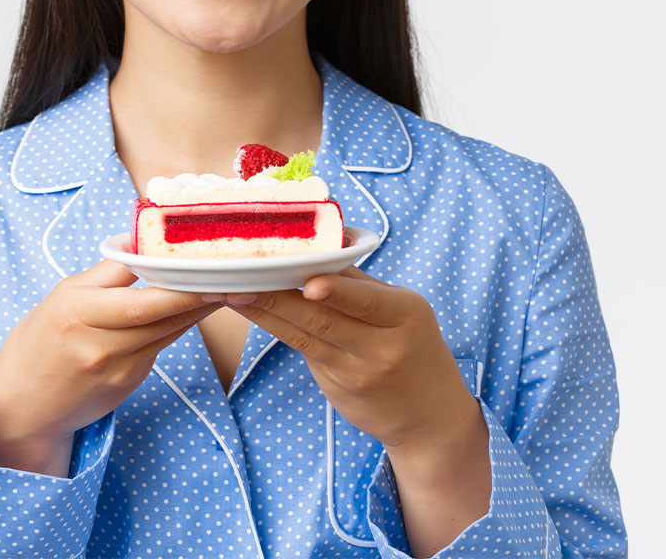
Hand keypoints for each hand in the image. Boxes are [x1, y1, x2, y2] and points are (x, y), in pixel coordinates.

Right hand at [0, 260, 220, 474]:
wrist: (21, 404)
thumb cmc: (41, 339)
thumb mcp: (66, 294)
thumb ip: (108, 269)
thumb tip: (140, 239)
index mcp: (80, 313)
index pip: (142, 297)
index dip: (181, 285)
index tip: (209, 268)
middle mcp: (100, 345)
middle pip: (164, 317)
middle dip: (203, 297)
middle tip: (236, 279)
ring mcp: (117, 370)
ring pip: (169, 333)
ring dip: (199, 312)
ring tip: (227, 288)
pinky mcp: (128, 385)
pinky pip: (159, 349)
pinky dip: (177, 328)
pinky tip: (194, 311)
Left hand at [226, 266, 473, 451]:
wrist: (431, 418)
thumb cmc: (414, 347)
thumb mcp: (404, 310)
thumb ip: (362, 284)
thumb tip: (322, 247)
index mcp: (406, 315)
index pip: (367, 300)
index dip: (337, 292)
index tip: (308, 283)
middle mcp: (383, 347)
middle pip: (324, 319)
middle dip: (279, 297)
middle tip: (244, 277)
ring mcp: (358, 372)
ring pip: (305, 336)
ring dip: (266, 313)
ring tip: (234, 292)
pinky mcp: (338, 389)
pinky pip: (304, 351)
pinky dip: (276, 329)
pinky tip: (252, 313)